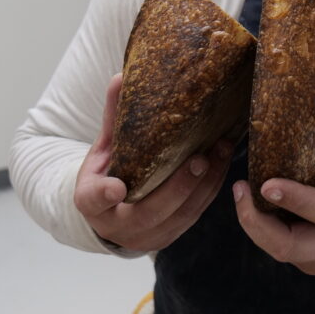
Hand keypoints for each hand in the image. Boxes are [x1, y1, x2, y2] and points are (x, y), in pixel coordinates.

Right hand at [74, 73, 234, 251]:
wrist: (113, 215)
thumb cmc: (107, 175)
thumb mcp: (102, 150)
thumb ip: (113, 119)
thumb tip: (121, 77)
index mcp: (91, 202)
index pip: (93, 200)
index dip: (104, 195)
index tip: (117, 187)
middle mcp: (118, 226)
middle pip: (147, 213)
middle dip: (177, 188)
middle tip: (199, 159)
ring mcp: (147, 236)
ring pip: (179, 217)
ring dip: (203, 185)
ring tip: (220, 153)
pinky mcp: (171, 236)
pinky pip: (194, 215)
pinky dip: (210, 190)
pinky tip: (223, 164)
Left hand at [235, 102, 314, 276]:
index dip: (296, 200)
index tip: (267, 183)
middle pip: (288, 246)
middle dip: (256, 223)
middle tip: (239, 187)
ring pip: (279, 250)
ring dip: (254, 224)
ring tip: (240, 190)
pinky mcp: (311, 264)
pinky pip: (282, 248)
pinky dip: (265, 228)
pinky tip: (255, 202)